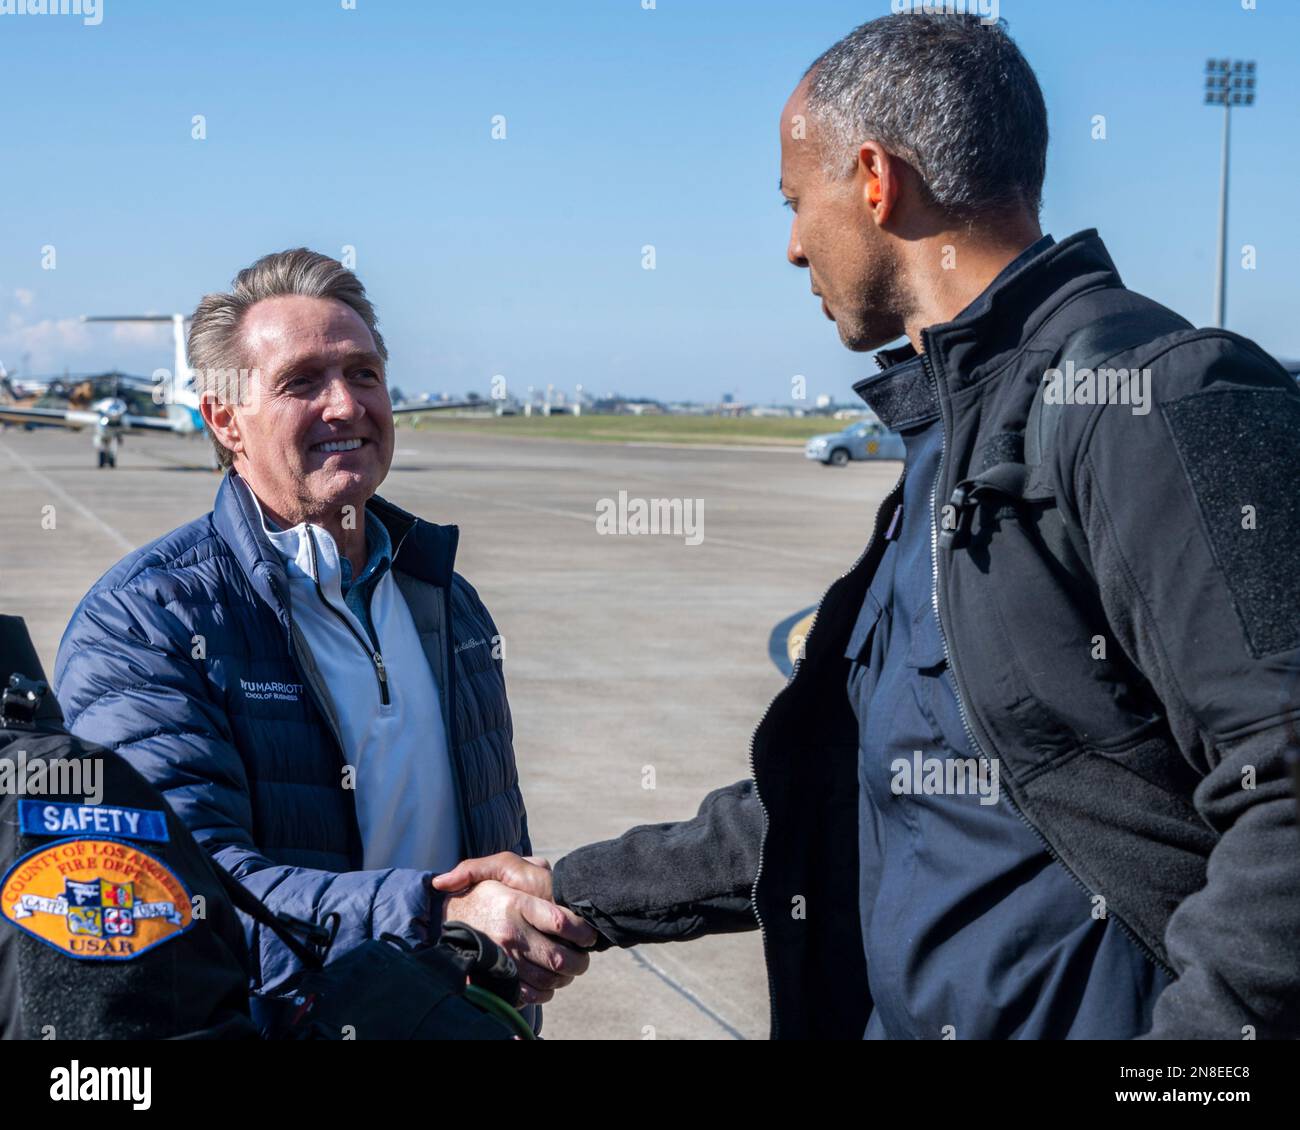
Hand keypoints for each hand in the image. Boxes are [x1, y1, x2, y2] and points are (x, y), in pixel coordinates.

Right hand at [434, 857, 593, 1005]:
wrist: (443, 917)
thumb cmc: (481, 891)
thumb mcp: (499, 867)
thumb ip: (529, 864)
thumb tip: (555, 870)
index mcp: (516, 904)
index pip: (561, 921)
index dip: (582, 931)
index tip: (588, 934)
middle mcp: (510, 933)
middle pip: (560, 957)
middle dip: (580, 961)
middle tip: (584, 957)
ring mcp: (503, 958)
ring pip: (548, 979)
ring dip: (565, 978)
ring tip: (569, 970)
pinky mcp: (495, 976)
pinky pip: (529, 994)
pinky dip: (544, 992)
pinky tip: (548, 982)